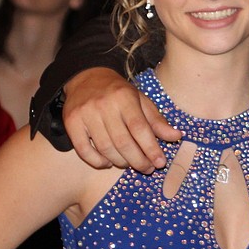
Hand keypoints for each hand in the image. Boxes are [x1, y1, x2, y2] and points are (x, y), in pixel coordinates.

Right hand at [62, 67, 179, 172]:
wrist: (86, 78)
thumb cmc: (119, 93)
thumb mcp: (141, 101)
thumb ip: (157, 121)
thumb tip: (176, 137)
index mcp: (125, 97)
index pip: (140, 128)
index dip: (151, 148)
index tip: (160, 163)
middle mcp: (104, 105)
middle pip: (123, 142)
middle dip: (138, 160)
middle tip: (148, 169)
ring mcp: (86, 114)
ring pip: (105, 148)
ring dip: (120, 162)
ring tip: (130, 164)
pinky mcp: (71, 122)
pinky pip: (83, 150)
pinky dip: (97, 161)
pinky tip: (108, 162)